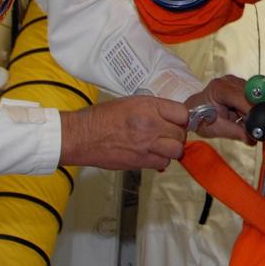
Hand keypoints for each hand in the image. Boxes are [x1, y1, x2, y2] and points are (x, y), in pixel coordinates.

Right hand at [59, 95, 188, 169]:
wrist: (81, 136)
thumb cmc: (102, 117)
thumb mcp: (131, 102)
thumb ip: (153, 109)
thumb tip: (169, 117)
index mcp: (149, 106)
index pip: (182, 113)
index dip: (182, 118)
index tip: (177, 121)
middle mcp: (151, 125)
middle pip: (181, 133)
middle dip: (178, 134)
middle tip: (169, 135)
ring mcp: (146, 145)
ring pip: (176, 151)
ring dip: (172, 149)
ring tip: (162, 146)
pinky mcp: (139, 161)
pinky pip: (163, 163)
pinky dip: (161, 160)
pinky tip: (152, 155)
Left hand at [185, 75, 252, 142]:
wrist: (193, 112)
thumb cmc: (201, 119)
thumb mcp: (217, 129)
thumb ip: (236, 132)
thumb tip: (254, 139)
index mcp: (220, 89)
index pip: (244, 98)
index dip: (254, 111)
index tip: (260, 126)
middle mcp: (229, 81)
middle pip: (252, 95)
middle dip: (255, 113)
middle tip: (254, 128)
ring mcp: (235, 81)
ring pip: (255, 96)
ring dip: (253, 111)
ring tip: (244, 123)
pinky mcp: (240, 85)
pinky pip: (253, 97)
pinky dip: (251, 108)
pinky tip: (243, 116)